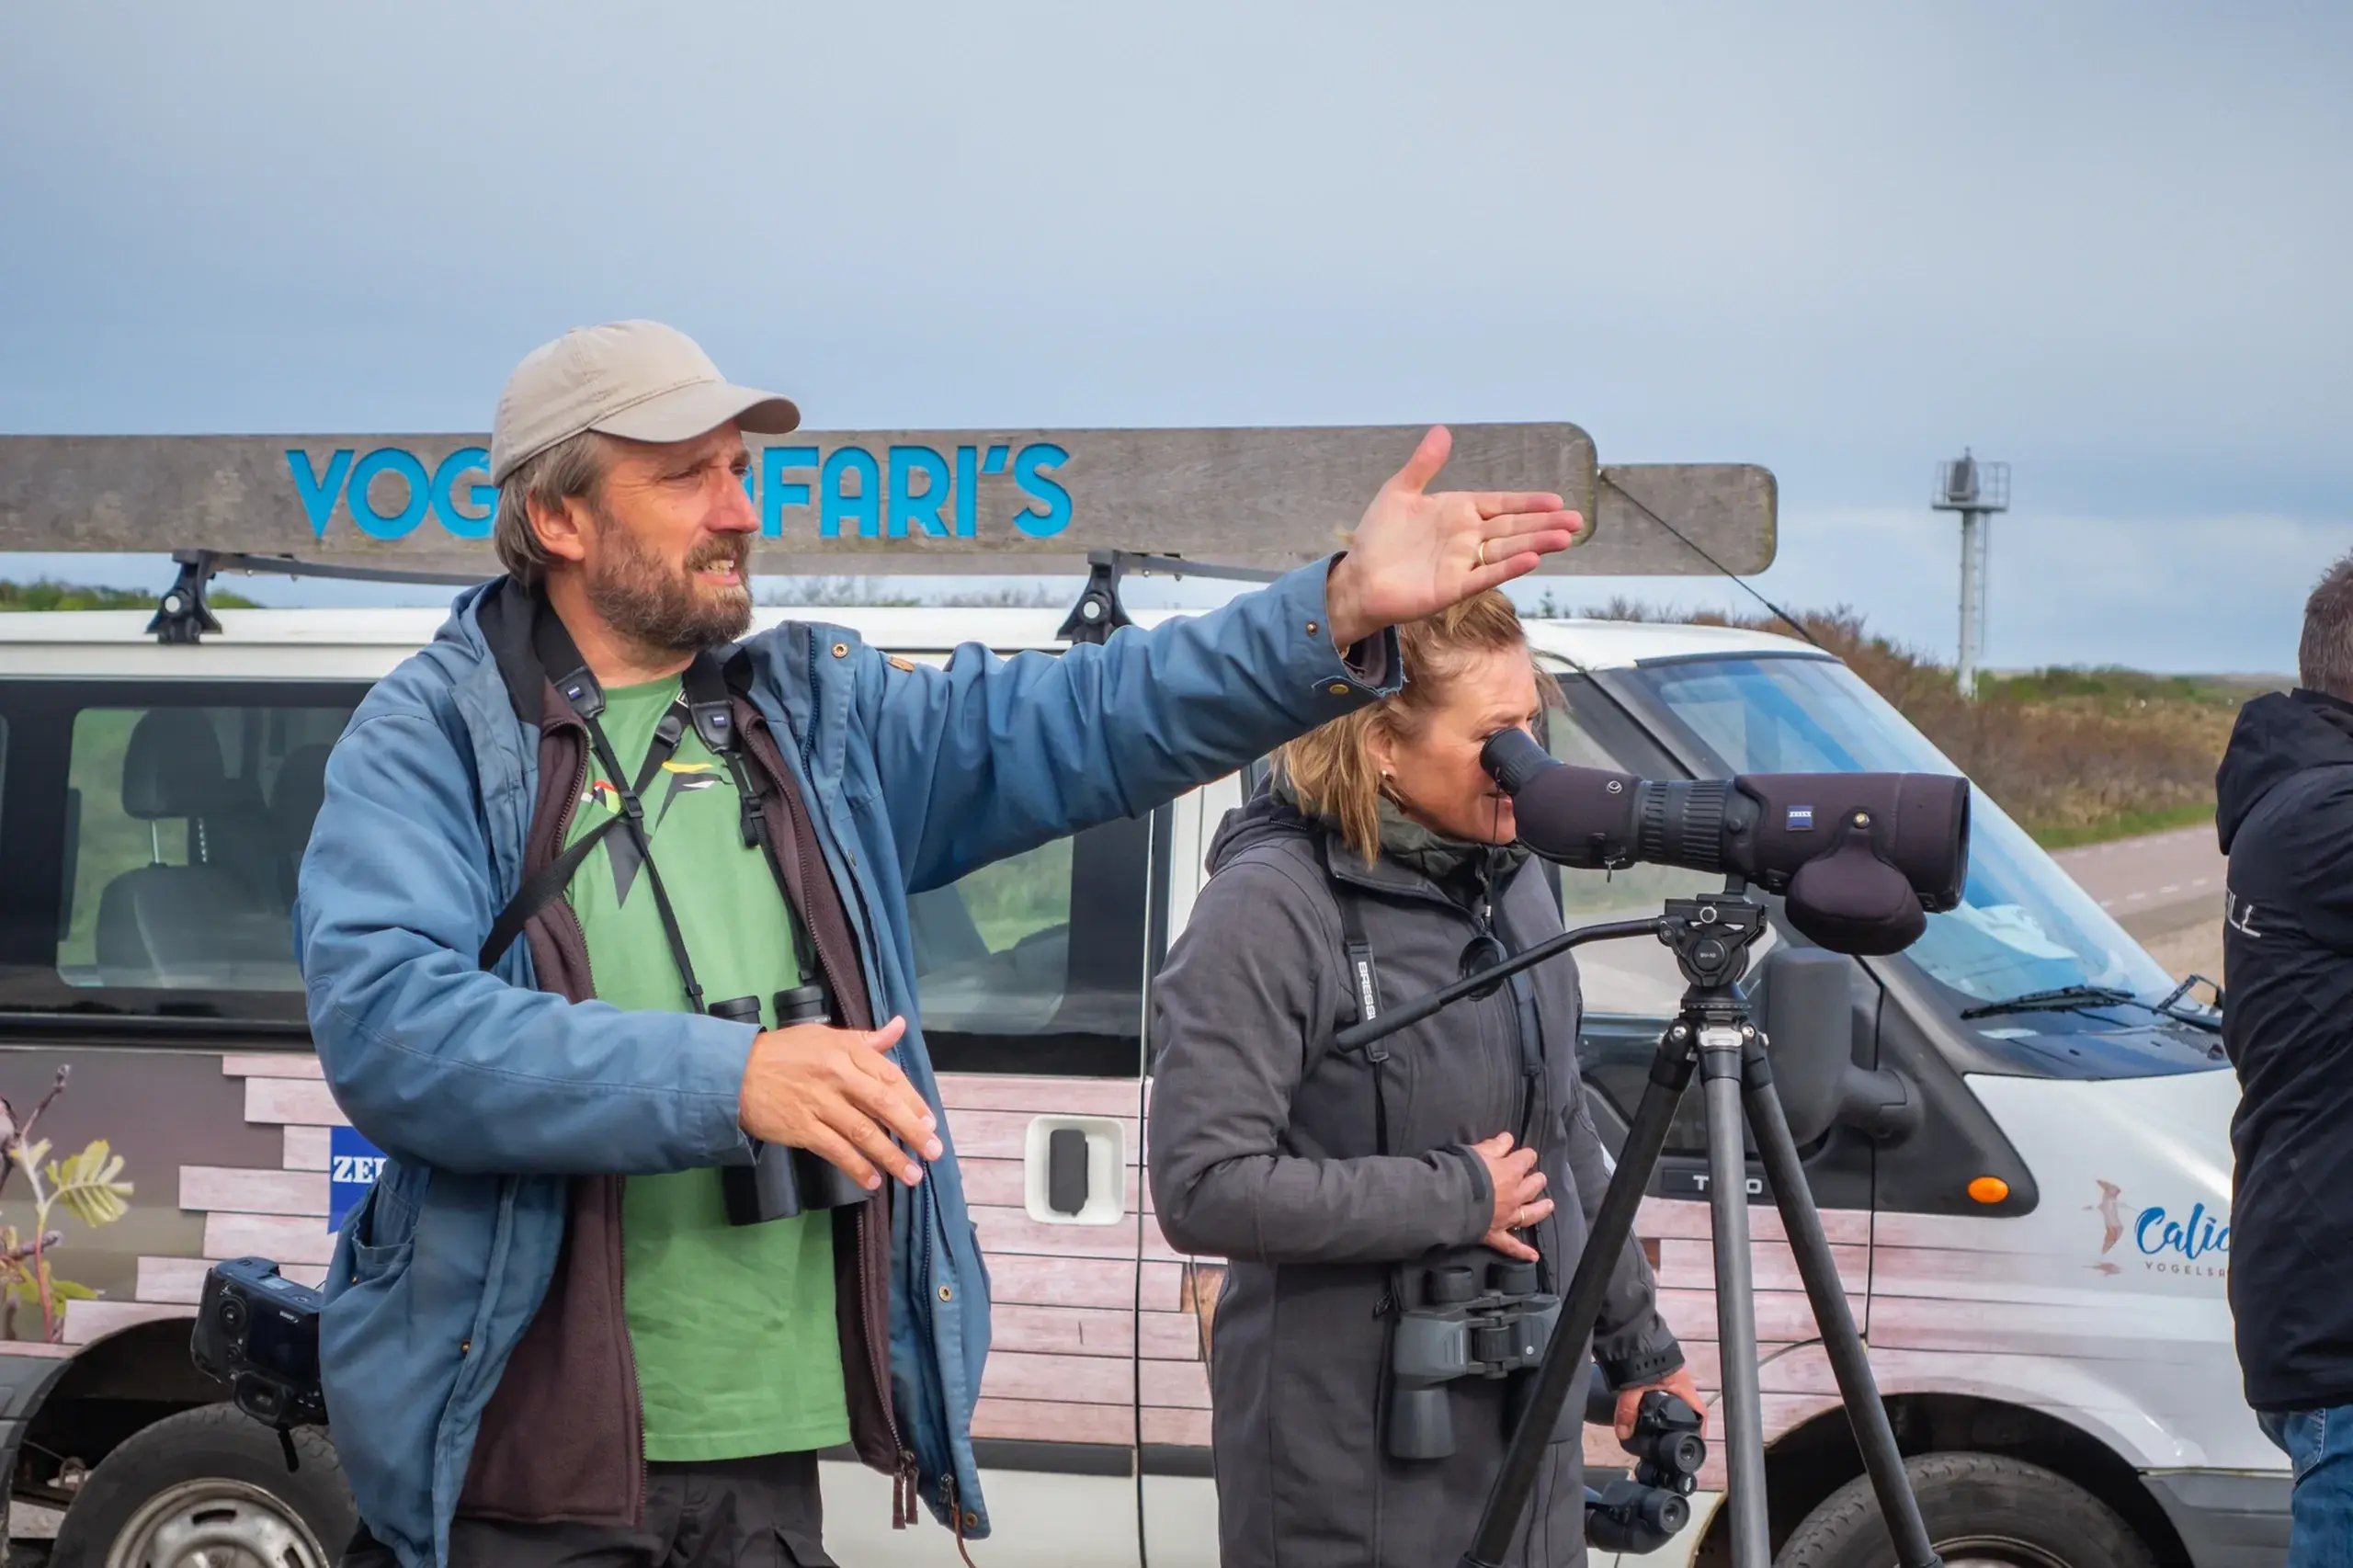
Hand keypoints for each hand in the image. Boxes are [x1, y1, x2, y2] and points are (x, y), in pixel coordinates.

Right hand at [737, 1015, 943, 1189]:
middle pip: (883, 1104)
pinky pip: (835, 1150)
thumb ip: (866, 1039)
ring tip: (912, 1174)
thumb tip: (900, 1026)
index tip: (931, 1122)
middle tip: (933, 1151)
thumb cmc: (785, 1053)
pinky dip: (856, 1167)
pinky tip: (872, 1180)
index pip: (889, 1076)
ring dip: (890, 1156)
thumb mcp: (826, 1036)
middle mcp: (836, 1075)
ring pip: (863, 1132)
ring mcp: (818, 1103)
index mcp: (846, 1050)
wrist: (734, 1072)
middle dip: (912, 1130)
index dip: (913, 1101)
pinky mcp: (801, 1128)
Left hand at [1322, 425, 1583, 648]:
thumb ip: (1424, 464)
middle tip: (1576, 521)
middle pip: (1512, 527)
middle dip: (1544, 523)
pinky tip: (1531, 560)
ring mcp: (1463, 563)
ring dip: (1535, 543)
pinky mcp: (1453, 588)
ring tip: (1564, 538)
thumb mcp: (1400, 492)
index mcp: (1458, 512)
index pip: (1501, 504)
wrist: (1358, 577)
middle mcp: (1466, 538)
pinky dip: (1507, 568)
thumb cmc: (1378, 537)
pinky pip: (1485, 576)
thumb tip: (1443, 430)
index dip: (1528, 503)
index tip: (1556, 500)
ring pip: (1506, 550)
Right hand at [1472, 1131, 1552, 1262]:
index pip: (1525, 1160)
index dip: (1526, 1156)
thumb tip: (1507, 1139)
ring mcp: (1507, 1216)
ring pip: (1530, 1214)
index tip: (1526, 1155)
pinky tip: (1533, 1256)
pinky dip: (1522, 1252)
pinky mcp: (1496, 1234)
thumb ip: (1495, 1146)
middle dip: (1537, 1180)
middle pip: (1532, 1186)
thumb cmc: (1462, 1171)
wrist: (1450, 1199)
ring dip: (1541, 1209)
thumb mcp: (1478, 1151)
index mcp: (1511, 1172)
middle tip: (1540, 1178)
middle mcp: (1514, 1195)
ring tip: (1549, 1205)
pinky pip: (1511, 1245)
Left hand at [1614, 1365, 1708, 1441]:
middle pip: (1687, 1406)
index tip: (1694, 1442)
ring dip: (1668, 1410)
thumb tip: (1623, 1433)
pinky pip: (1663, 1389)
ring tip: (1659, 1425)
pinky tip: (1647, 1406)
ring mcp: (1671, 1374)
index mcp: (1682, 1386)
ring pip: (1674, 1398)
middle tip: (1673, 1437)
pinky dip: (1658, 1399)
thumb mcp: (1633, 1388)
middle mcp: (1680, 1381)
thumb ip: (1627, 1411)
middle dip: (1681, 1422)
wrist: (1631, 1331)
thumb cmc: (1641, 1356)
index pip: (1700, 1412)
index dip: (1700, 1429)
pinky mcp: (1659, 1369)